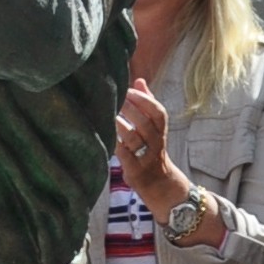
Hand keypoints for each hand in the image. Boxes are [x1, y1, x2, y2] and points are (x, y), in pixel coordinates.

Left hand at [115, 84, 193, 222]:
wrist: (159, 184)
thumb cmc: (151, 149)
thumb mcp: (154, 128)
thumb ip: (147, 104)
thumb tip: (139, 80)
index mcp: (161, 131)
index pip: (158, 112)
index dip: (144, 100)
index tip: (128, 90)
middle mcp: (157, 143)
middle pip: (145, 123)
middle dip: (130, 109)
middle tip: (114, 99)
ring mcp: (146, 158)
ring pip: (134, 138)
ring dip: (119, 125)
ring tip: (106, 113)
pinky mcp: (135, 170)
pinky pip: (123, 155)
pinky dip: (114, 143)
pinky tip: (103, 133)